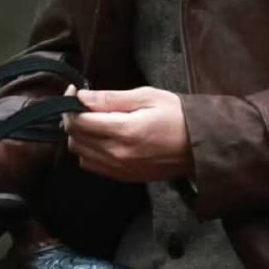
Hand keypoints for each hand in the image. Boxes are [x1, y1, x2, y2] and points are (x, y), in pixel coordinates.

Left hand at [63, 86, 193, 182]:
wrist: (199, 146)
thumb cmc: (176, 115)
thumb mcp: (146, 97)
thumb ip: (110, 98)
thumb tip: (81, 96)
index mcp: (123, 131)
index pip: (78, 121)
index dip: (70, 103)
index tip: (74, 91)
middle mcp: (117, 154)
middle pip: (75, 138)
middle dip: (72, 118)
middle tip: (81, 103)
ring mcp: (119, 169)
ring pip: (80, 153)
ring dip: (79, 135)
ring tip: (91, 120)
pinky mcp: (123, 177)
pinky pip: (92, 165)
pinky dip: (88, 151)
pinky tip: (101, 138)